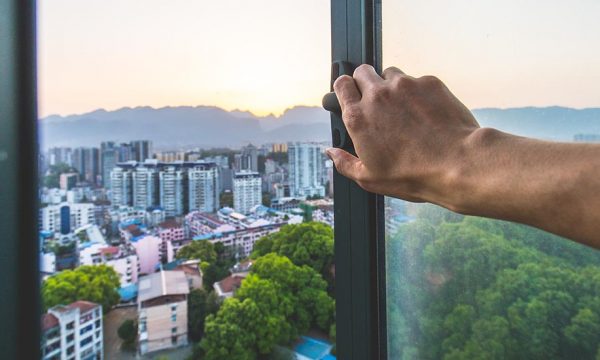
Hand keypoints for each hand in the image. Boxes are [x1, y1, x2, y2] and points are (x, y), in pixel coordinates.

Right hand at [327, 64, 479, 206]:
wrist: (456, 163)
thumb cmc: (412, 175)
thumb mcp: (370, 178)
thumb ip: (344, 163)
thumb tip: (331, 152)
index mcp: (358, 117)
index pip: (341, 84)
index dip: (345, 89)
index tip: (351, 96)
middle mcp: (378, 95)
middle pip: (362, 71)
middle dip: (365, 82)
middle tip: (376, 101)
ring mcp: (404, 85)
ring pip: (390, 73)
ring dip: (392, 86)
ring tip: (403, 109)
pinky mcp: (429, 82)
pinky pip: (417, 80)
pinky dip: (418, 92)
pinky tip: (426, 113)